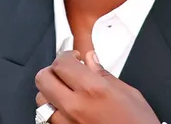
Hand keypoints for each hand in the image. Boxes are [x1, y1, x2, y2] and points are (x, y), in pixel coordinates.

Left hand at [35, 50, 160, 123]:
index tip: (74, 57)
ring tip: (66, 90)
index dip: (66, 55)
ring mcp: (67, 123)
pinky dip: (55, 109)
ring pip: (41, 100)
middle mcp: (75, 107)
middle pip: (43, 79)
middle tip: (66, 70)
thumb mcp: (129, 93)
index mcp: (93, 90)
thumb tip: (91, 60)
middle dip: (52, 70)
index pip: (61, 63)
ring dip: (51, 91)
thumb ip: (104, 74)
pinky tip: (69, 107)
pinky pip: (50, 118)